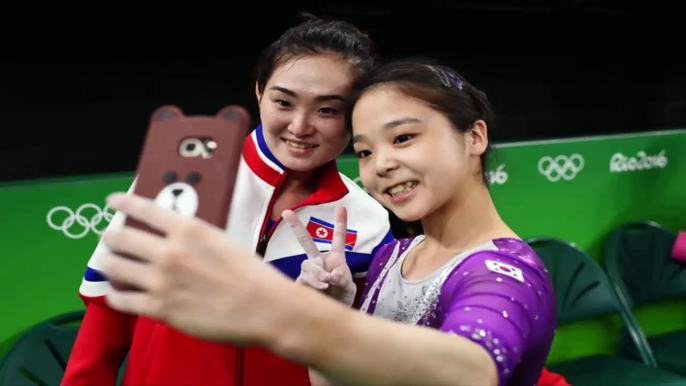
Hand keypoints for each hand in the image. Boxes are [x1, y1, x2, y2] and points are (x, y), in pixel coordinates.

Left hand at [98, 192, 286, 343]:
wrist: (262, 307)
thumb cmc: (250, 272)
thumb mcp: (221, 240)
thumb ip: (193, 236)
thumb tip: (173, 236)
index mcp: (188, 230)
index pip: (145, 209)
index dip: (124, 203)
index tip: (113, 201)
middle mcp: (169, 252)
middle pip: (122, 238)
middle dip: (110, 236)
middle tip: (107, 238)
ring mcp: (161, 282)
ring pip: (116, 268)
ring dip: (106, 263)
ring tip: (104, 263)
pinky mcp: (160, 309)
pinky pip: (123, 300)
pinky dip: (115, 295)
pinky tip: (115, 293)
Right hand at [282, 206, 355, 306]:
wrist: (333, 314)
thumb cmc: (342, 298)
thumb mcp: (349, 288)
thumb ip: (343, 280)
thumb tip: (332, 275)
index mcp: (335, 258)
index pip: (338, 238)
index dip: (340, 223)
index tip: (341, 207)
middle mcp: (319, 261)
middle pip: (306, 241)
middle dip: (296, 226)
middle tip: (286, 212)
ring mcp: (309, 272)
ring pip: (307, 264)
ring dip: (316, 271)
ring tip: (326, 282)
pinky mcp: (301, 284)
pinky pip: (303, 279)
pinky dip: (313, 283)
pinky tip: (321, 288)